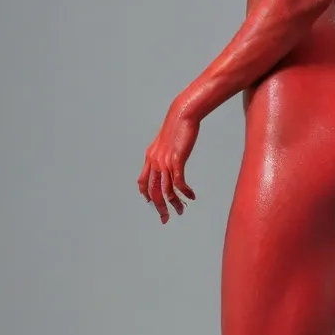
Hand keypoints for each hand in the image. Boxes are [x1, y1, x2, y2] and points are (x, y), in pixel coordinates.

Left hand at [138, 95, 198, 222]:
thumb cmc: (176, 126)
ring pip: (166, 190)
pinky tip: (191, 197)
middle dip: (159, 207)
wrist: (181, 115)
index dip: (146, 194)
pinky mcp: (176, 161)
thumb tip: (168, 158)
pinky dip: (185, 192)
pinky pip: (179, 183)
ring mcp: (164, 162)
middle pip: (153, 191)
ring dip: (174, 203)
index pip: (143, 182)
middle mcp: (154, 162)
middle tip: (165, 219)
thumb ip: (163, 152)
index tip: (151, 203)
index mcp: (150, 158)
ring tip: (181, 211)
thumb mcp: (165, 142)